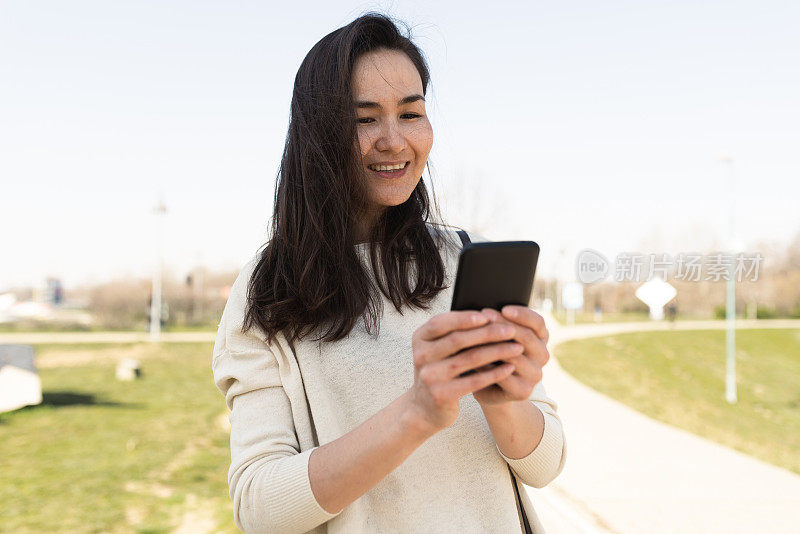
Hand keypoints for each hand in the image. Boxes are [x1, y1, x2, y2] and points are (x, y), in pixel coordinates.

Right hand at [405, 310, 522, 433]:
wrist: (425, 407)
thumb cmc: (439, 370)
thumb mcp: (439, 350)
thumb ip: (454, 333)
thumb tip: (489, 316)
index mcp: (419, 339)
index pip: (441, 323)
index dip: (464, 318)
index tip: (488, 316)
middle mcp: (420, 356)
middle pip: (458, 339)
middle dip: (488, 333)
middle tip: (511, 330)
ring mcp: (430, 376)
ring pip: (469, 359)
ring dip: (497, 351)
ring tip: (517, 348)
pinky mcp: (441, 395)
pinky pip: (474, 381)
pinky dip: (494, 373)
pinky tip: (509, 368)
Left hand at [471, 305, 549, 407]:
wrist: (489, 387)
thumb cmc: (492, 355)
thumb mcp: (499, 337)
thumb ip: (499, 324)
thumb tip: (485, 311)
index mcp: (540, 338)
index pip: (538, 322)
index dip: (522, 314)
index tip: (504, 309)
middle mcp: (542, 355)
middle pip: (526, 337)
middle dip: (502, 325)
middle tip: (483, 317)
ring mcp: (535, 375)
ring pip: (514, 356)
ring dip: (493, 345)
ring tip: (474, 336)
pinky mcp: (524, 391)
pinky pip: (505, 376)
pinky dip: (488, 366)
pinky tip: (474, 359)